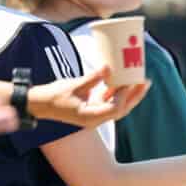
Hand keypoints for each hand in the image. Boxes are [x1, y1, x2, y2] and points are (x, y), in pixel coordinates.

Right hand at [28, 67, 148, 130]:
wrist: (40, 104)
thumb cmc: (54, 95)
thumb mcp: (74, 85)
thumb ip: (92, 78)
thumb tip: (108, 67)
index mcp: (91, 117)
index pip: (115, 109)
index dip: (124, 96)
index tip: (129, 82)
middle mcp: (95, 119)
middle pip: (121, 110)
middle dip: (135, 96)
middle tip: (146, 81)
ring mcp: (94, 115)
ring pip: (117, 107)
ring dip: (129, 95)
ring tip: (140, 82)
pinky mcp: (91, 109)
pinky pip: (109, 102)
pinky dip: (116, 93)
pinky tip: (121, 82)